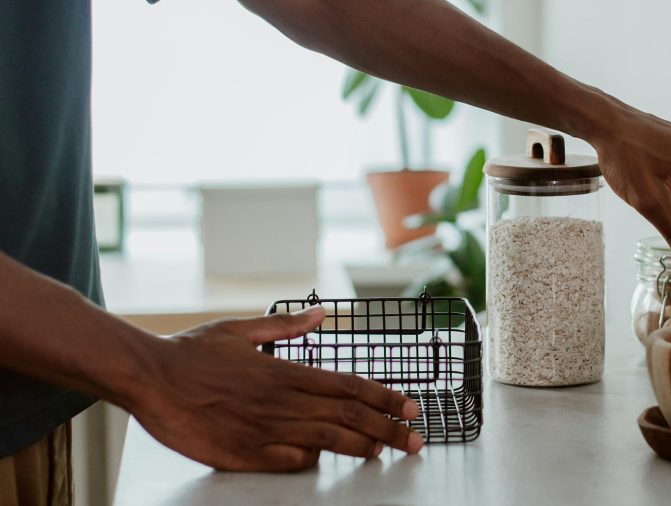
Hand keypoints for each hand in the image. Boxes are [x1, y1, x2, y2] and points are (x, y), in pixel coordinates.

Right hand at [126, 306, 422, 471]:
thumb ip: (286, 326)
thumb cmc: (192, 352)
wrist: (149, 377)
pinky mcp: (241, 452)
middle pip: (346, 415)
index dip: (383, 396)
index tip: (409, 405)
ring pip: (325, 439)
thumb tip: (321, 313)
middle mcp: (281, 399)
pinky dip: (310, 462)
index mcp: (285, 370)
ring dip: (360, 446)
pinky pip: (286, 461)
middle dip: (386, 427)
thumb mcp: (241, 329)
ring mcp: (263, 428)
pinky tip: (325, 463)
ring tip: (386, 452)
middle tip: (415, 438)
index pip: (347, 384)